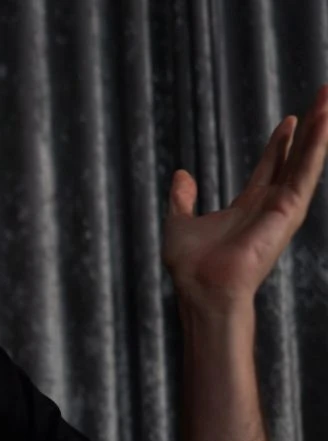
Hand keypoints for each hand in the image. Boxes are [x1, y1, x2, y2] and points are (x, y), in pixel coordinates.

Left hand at [162, 86, 327, 314]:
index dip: (280, 144)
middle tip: (324, 100)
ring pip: (306, 162)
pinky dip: (315, 148)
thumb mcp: (179, 222)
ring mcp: (282, 209)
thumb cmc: (191, 267)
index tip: (289, 121)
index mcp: (248, 207)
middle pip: (295, 160)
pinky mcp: (288, 212)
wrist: (202, 288)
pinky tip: (324, 122)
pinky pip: (305, 173)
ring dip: (320, 131)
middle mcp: (270, 207)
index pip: (270, 168)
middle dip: (310, 131)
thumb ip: (182, 199)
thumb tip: (181, 175)